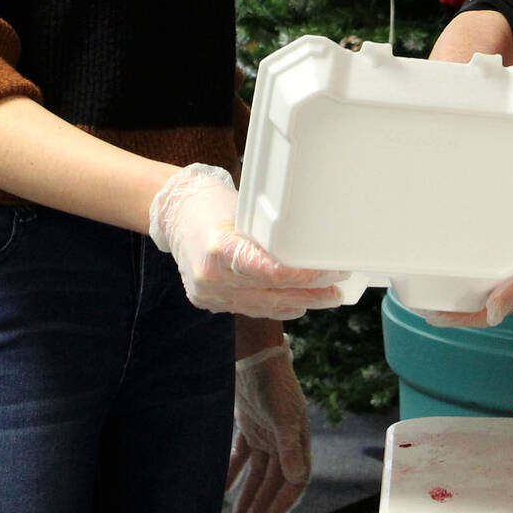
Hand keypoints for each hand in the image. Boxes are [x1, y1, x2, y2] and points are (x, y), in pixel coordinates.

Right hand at [148, 164, 346, 319]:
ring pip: (265, 306)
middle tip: (339, 287)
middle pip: (273, 293)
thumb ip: (270, 238)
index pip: (272, 272)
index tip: (332, 271)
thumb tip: (311, 251)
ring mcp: (209, 295)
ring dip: (299, 302)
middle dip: (311, 291)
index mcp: (219, 249)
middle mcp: (211, 279)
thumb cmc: (211, 204)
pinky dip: (277, 306)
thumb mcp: (243, 212)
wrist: (173, 216)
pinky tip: (298, 302)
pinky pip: (251, 308)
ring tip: (327, 298)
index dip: (306, 276)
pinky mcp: (210, 303)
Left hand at [227, 344, 312, 512]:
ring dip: (248, 494)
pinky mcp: (250, 426)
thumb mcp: (283, 417)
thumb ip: (289, 448)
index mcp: (298, 440)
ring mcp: (267, 434)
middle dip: (261, 504)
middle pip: (273, 480)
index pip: (295, 479)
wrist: (254, 356)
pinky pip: (241, 456)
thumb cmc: (274, 384)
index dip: (284, 501)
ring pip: (258, 472)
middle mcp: (284, 440)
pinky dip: (233, 471)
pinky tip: (222, 488)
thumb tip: (298, 478)